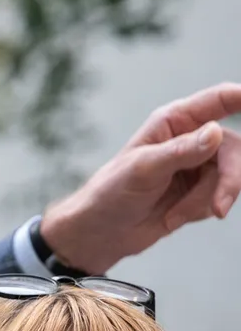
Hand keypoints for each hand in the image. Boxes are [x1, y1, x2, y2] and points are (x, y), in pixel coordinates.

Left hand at [40, 83, 240, 273]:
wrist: (103, 233)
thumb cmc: (112, 192)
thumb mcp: (144, 169)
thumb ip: (181, 150)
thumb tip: (216, 132)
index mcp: (174, 121)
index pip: (219, 100)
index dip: (240, 97)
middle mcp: (191, 139)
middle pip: (234, 148)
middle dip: (230, 179)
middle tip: (219, 207)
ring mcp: (199, 165)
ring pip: (231, 177)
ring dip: (206, 201)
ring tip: (174, 216)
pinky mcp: (202, 191)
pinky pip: (221, 197)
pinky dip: (200, 211)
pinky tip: (172, 218)